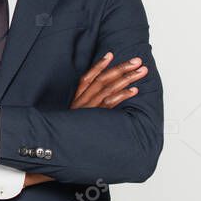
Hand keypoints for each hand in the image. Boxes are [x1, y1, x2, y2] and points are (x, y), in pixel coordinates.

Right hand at [27, 51, 148, 187]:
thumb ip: (85, 102)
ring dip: (127, 79)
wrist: (59, 147)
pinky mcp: (95, 118)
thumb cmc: (70, 130)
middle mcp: (82, 101)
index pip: (87, 78)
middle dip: (121, 68)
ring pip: (108, 89)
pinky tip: (134, 90)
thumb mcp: (75, 114)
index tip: (110, 54)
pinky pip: (110, 105)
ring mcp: (89, 109)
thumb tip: (100, 93)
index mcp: (76, 98)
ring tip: (141, 72)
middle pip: (102, 80)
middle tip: (137, 61)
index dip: (99, 65)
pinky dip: (122, 96)